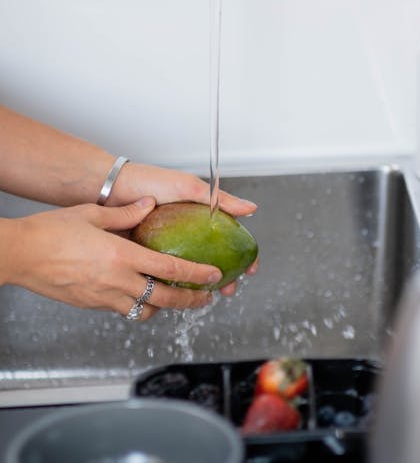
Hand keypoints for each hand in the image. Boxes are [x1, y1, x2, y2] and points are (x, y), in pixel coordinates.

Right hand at [4, 197, 225, 319]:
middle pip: (164, 299)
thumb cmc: (50, 232)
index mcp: (121, 256)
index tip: (214, 277)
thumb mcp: (93, 214)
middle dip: (190, 300)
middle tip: (206, 299)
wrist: (19, 254)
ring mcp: (103, 296)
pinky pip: (122, 309)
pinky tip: (140, 295)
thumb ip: (126, 213)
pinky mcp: (91, 304)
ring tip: (175, 299)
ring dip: (163, 307)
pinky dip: (137, 306)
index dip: (196, 275)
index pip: (169, 269)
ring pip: (144, 311)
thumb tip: (149, 205)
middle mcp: (116, 280)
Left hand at [109, 163, 259, 294]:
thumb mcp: (187, 187)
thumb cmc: (149, 182)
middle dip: (225, 278)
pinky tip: (178, 295)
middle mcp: (185, 234)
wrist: (110, 190)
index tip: (250, 269)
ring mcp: (166, 248)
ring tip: (206, 296)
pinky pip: (163, 276)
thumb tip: (251, 210)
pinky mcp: (146, 258)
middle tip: (229, 289)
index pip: (227, 239)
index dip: (242, 255)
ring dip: (200, 287)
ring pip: (189, 273)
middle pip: (211, 261)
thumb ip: (218, 199)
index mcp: (198, 217)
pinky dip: (173, 287)